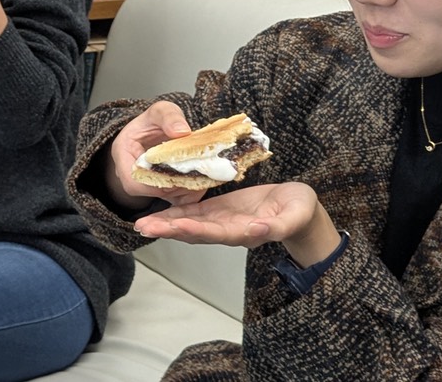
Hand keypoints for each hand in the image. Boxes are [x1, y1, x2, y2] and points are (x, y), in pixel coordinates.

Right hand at [106, 101, 206, 209]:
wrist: (157, 129)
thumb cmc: (154, 121)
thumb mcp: (161, 110)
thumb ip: (170, 117)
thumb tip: (181, 131)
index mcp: (122, 153)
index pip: (133, 179)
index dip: (156, 180)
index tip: (178, 172)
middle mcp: (129, 173)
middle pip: (148, 190)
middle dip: (173, 186)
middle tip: (196, 177)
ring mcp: (142, 183)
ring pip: (162, 196)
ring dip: (182, 190)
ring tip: (202, 179)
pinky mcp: (158, 189)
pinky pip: (172, 200)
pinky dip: (187, 195)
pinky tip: (201, 185)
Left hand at [133, 182, 341, 261]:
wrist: (300, 208)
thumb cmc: (299, 211)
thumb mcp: (293, 216)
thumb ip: (275, 226)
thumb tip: (255, 230)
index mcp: (243, 233)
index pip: (214, 233)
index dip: (194, 230)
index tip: (175, 227)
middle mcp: (227, 230)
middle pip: (194, 232)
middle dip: (169, 229)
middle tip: (143, 227)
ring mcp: (222, 221)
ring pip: (190, 223)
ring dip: (166, 223)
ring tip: (141, 223)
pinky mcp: (221, 210)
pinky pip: (195, 212)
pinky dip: (176, 212)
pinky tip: (160, 212)